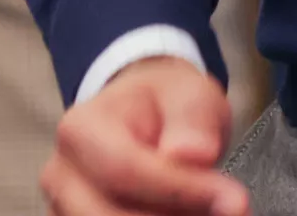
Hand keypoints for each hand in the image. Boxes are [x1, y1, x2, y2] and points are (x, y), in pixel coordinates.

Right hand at [41, 57, 246, 215]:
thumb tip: (192, 154)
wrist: (142, 115)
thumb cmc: (166, 103)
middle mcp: (62, 174)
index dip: (180, 190)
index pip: (125, 170)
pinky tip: (189, 215)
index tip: (233, 200)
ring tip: (207, 209)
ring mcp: (64, 208)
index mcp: (81, 129)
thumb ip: (192, 119)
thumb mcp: (190, 93)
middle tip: (227, 210)